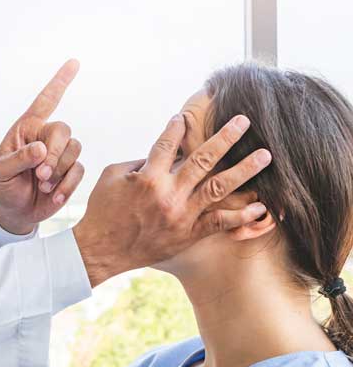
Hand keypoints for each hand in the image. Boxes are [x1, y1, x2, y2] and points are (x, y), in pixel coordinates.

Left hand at [0, 60, 83, 234]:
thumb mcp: (1, 173)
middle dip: (55, 153)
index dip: (60, 81)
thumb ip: (19, 159)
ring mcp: (60, 154)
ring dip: (60, 170)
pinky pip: (79, 170)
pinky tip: (53, 196)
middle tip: (41, 174)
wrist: (15, 210)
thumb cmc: (4, 185)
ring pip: (74, 149)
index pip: (45, 101)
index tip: (74, 63)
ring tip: (43, 185)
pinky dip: (67, 185)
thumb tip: (41, 150)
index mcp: (27, 128)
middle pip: (63, 130)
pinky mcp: (70, 172)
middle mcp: (46, 137)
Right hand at [72, 113, 271, 286]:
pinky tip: (260, 205)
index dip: (177, 128)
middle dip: (226, 137)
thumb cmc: (103, 209)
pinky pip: (219, 223)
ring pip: (219, 187)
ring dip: (244, 169)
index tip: (185, 116)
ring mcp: (181, 215)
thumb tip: (161, 153)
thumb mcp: (112, 176)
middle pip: (203, 159)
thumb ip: (139, 162)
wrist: (101, 250)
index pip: (167, 143)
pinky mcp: (188, 234)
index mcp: (147, 177)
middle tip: (244, 121)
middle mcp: (168, 194)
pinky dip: (240, 215)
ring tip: (265, 156)